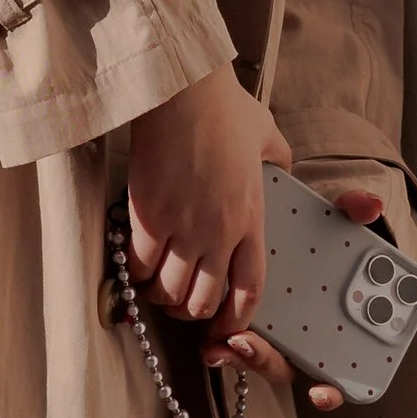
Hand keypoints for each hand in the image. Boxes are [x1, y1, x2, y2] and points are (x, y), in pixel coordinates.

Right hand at [125, 67, 288, 327]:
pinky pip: (140, 267)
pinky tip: (135, 263)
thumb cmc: (223, 107)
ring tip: (154, 285)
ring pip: (169, 292)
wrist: (181, 92)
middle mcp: (219, 233)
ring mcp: (183, 229)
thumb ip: (276, 158)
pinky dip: (136, 273)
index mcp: (250, 219)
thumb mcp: (266, 135)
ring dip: (160, 295)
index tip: (223, 325)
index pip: (249, 289)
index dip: (236, 317)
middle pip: (203, 300)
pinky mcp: (148, 219)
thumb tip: (281, 163)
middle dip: (191, 310)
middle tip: (179, 299)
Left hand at [216, 183, 385, 414]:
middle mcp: (300, 336)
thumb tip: (369, 204)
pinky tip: (205, 335)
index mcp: (329, 320)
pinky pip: (231, 340)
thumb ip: (355, 211)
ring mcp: (270, 331)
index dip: (332, 388)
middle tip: (245, 344)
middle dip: (264, 361)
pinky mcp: (239, 318)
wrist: (288, 223)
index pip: (335, 366)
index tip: (323, 392)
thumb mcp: (338, 219)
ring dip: (236, 356)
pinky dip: (220, 344)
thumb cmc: (321, 233)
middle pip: (285, 366)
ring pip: (255, 358)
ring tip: (217, 343)